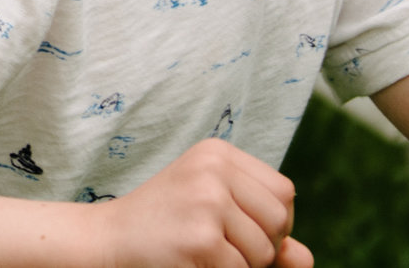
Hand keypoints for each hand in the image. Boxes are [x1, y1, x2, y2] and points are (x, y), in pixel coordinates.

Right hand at [93, 139, 311, 267]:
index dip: (272, 222)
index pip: (283, 193)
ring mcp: (206, 200)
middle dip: (262, 246)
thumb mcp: (217, 215)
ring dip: (242, 266)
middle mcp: (213, 168)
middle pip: (279, 219)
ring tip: (203, 253)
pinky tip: (190, 261)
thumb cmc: (166, 229)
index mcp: (217, 153)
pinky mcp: (201, 236)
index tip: (237, 229)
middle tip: (221, 246)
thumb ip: (266, 232)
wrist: (106, 240)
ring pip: (265, 251)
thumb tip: (302, 257)